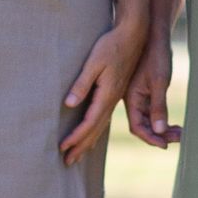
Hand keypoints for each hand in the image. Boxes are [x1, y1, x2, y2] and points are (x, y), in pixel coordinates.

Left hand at [59, 24, 141, 165]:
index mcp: (108, 95)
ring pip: (101, 125)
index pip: (89, 122)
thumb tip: (69, 104)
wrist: (134, 35)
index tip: (63, 148)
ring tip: (78, 155)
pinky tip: (93, 132)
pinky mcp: (116, 91)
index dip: (75, 137)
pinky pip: (105, 117)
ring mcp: (115, 96)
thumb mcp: (94, 62)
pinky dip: (96, 129)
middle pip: (96, 129)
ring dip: (89, 141)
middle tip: (68, 163)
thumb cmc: (112, 45)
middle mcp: (113, 100)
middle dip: (81, 146)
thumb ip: (82, 83)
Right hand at [123, 29, 180, 149]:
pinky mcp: (144, 91)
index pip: (137, 127)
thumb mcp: (159, 81)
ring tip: (180, 133)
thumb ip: (158, 106)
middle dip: (159, 136)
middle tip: (179, 139)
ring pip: (148, 120)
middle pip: (142, 126)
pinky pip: (151, 111)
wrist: (153, 33)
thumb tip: (160, 131)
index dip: (151, 138)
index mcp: (131, 98)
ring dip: (162, 129)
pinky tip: (174, 123)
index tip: (166, 145)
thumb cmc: (156, 55)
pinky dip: (162, 119)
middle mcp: (131, 100)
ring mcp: (137, 96)